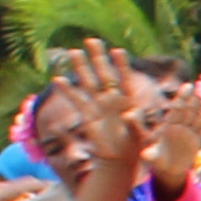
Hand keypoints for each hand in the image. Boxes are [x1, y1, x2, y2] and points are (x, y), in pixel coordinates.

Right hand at [55, 42, 146, 199]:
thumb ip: (137, 124)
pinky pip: (76, 100)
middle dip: (98, 57)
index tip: (118, 51)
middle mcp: (113, 100)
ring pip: (89, 82)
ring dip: (81, 67)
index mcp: (130, 101)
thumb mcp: (142, 136)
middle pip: (105, 74)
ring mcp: (99, 106)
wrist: (121, 160)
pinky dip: (67, 91)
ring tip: (73, 51)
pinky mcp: (87, 116)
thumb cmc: (135, 147)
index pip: (126, 79)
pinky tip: (58, 79)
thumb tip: (130, 114)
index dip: (122, 65)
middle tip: (91, 40)